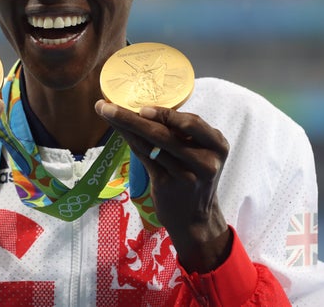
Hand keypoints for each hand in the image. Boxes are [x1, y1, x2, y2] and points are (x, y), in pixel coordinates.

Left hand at [95, 100, 230, 271]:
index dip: (165, 114)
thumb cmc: (195, 176)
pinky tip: (118, 131)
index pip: (191, 123)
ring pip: (150, 145)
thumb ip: (183, 134)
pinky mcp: (167, 185)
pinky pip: (144, 158)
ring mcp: (185, 175)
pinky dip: (129, 142)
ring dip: (125, 127)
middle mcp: (204, 160)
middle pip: (164, 134)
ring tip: (107, 113)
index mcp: (217, 145)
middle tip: (108, 106)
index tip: (142, 107)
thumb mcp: (201, 153)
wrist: (195, 218)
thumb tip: (147, 106)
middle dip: (133, 117)